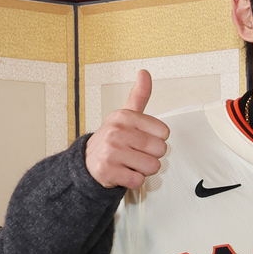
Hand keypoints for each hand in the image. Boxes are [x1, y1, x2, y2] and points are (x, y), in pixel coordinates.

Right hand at [85, 70, 169, 188]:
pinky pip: (138, 180)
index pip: (164, 133)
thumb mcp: (125, 115)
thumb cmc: (113, 139)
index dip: (156, 139)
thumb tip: (144, 73)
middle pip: (160, 150)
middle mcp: (116, 132)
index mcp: (124, 117)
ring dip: (143, 169)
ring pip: (152, 166)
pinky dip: (133, 180)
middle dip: (151, 155)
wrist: (87, 162)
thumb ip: (139, 95)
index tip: (141, 139)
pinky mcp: (108, 171)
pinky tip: (122, 172)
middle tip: (134, 153)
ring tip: (129, 162)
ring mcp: (111, 151)